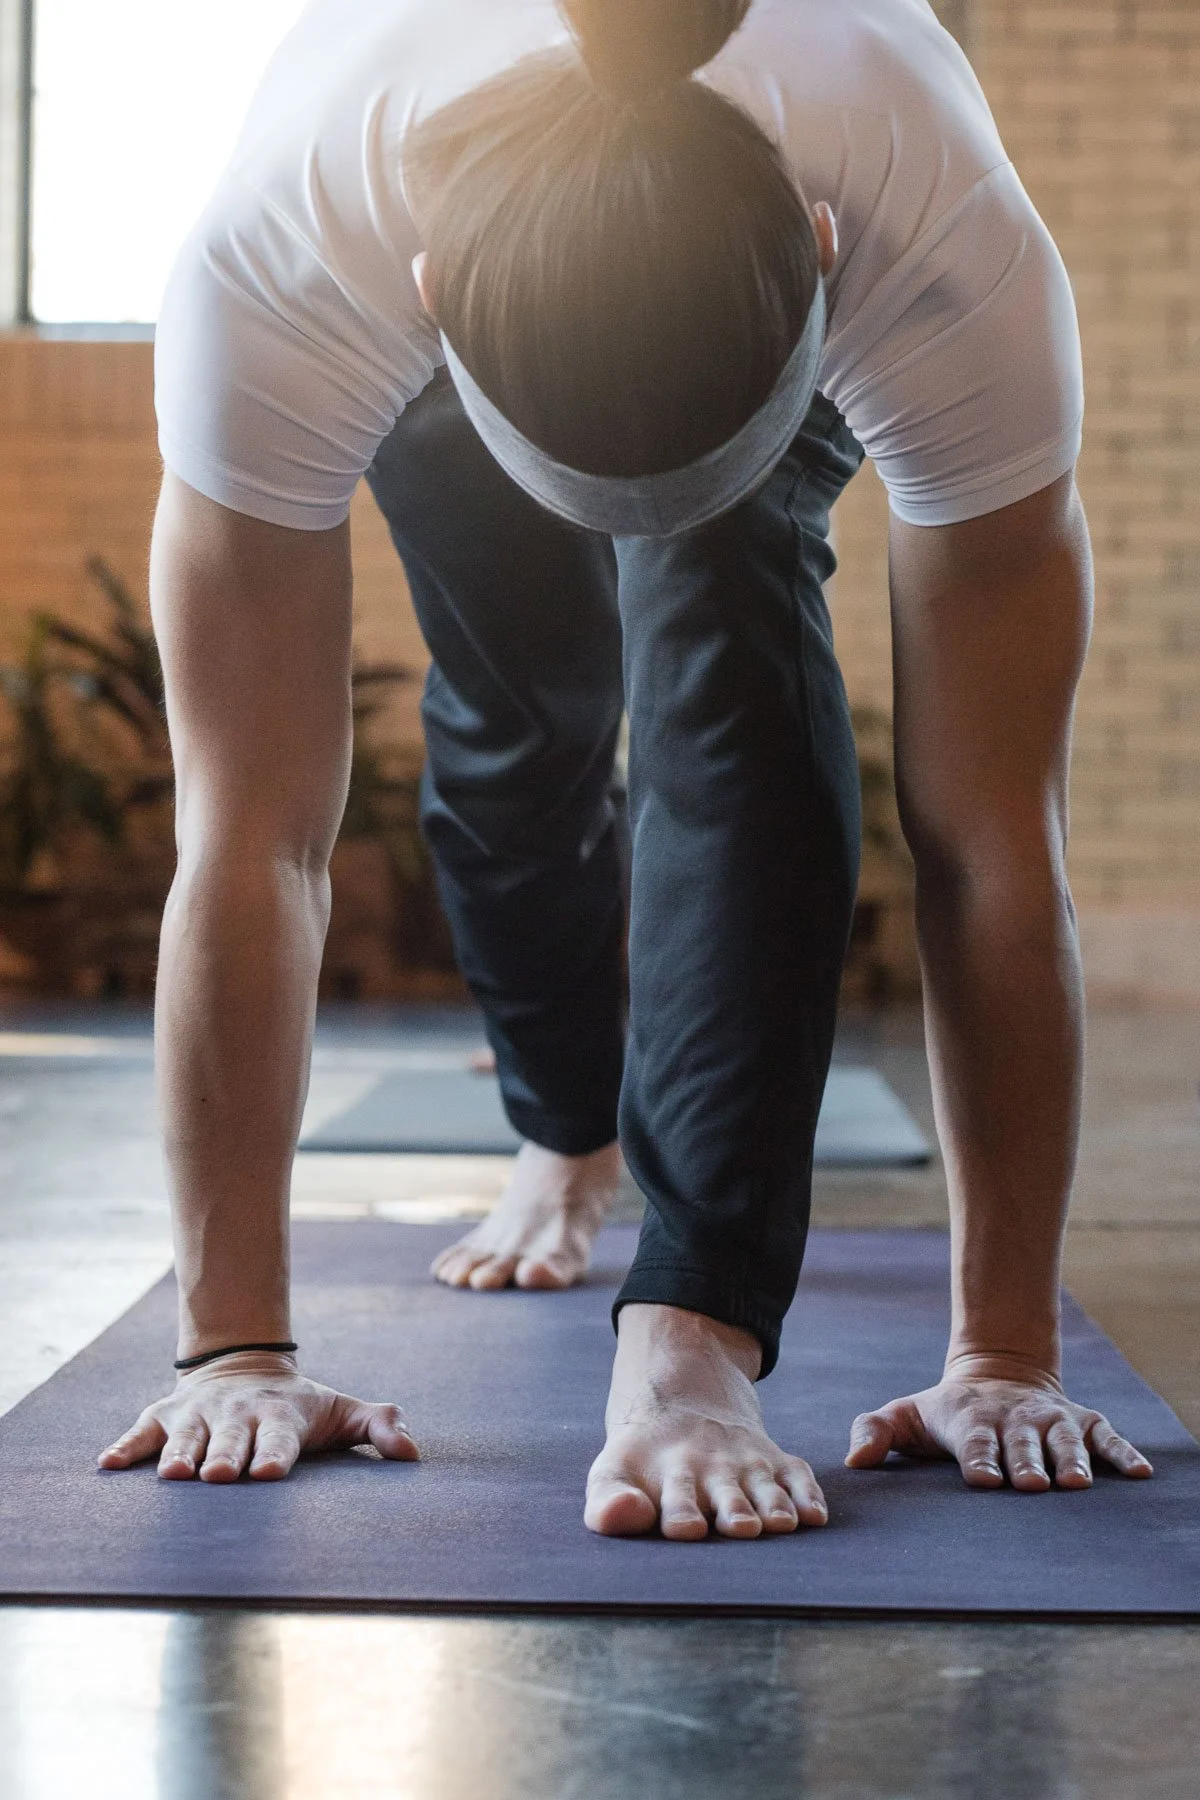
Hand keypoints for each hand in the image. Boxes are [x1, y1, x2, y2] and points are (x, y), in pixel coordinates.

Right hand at [97, 1352, 419, 1481]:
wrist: (245, 1366)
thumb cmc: (298, 1406)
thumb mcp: (340, 1411)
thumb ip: (378, 1427)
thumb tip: (414, 1453)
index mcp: (280, 1417)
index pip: (279, 1438)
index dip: (275, 1454)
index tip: (270, 1471)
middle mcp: (237, 1415)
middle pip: (230, 1440)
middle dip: (225, 1457)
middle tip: (220, 1475)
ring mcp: (198, 1416)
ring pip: (186, 1439)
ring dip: (179, 1456)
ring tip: (172, 1477)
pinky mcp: (164, 1417)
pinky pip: (141, 1433)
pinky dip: (125, 1448)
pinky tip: (107, 1464)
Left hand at [845, 1354, 1153, 1490]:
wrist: (998, 1373)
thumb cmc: (947, 1411)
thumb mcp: (907, 1416)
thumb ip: (875, 1432)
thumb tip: (852, 1462)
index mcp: (972, 1420)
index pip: (975, 1442)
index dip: (979, 1459)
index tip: (984, 1480)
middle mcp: (1015, 1420)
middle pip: (1022, 1443)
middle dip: (1027, 1462)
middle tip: (1032, 1484)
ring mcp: (1051, 1420)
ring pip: (1065, 1439)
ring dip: (1072, 1460)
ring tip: (1078, 1483)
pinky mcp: (1084, 1421)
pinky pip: (1107, 1436)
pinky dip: (1123, 1453)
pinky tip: (1140, 1473)